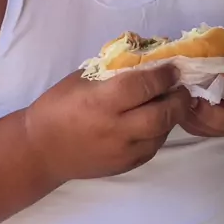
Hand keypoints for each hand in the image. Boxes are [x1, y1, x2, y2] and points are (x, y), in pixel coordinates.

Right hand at [24, 66, 191, 183]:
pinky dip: (160, 132)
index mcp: (101, 101)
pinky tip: (156, 121)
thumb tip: (144, 57)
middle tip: (181, 87)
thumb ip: (113, 70)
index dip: (164, 75)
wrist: (41, 150)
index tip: (173, 68)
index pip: (143, 86)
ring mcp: (123, 151)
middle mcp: (116, 128)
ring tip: (171, 102)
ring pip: (162, 133)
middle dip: (178, 99)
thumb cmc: (57, 107)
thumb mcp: (81, 79)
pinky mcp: (126, 165)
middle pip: (161, 114)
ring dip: (172, 116)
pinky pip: (153, 147)